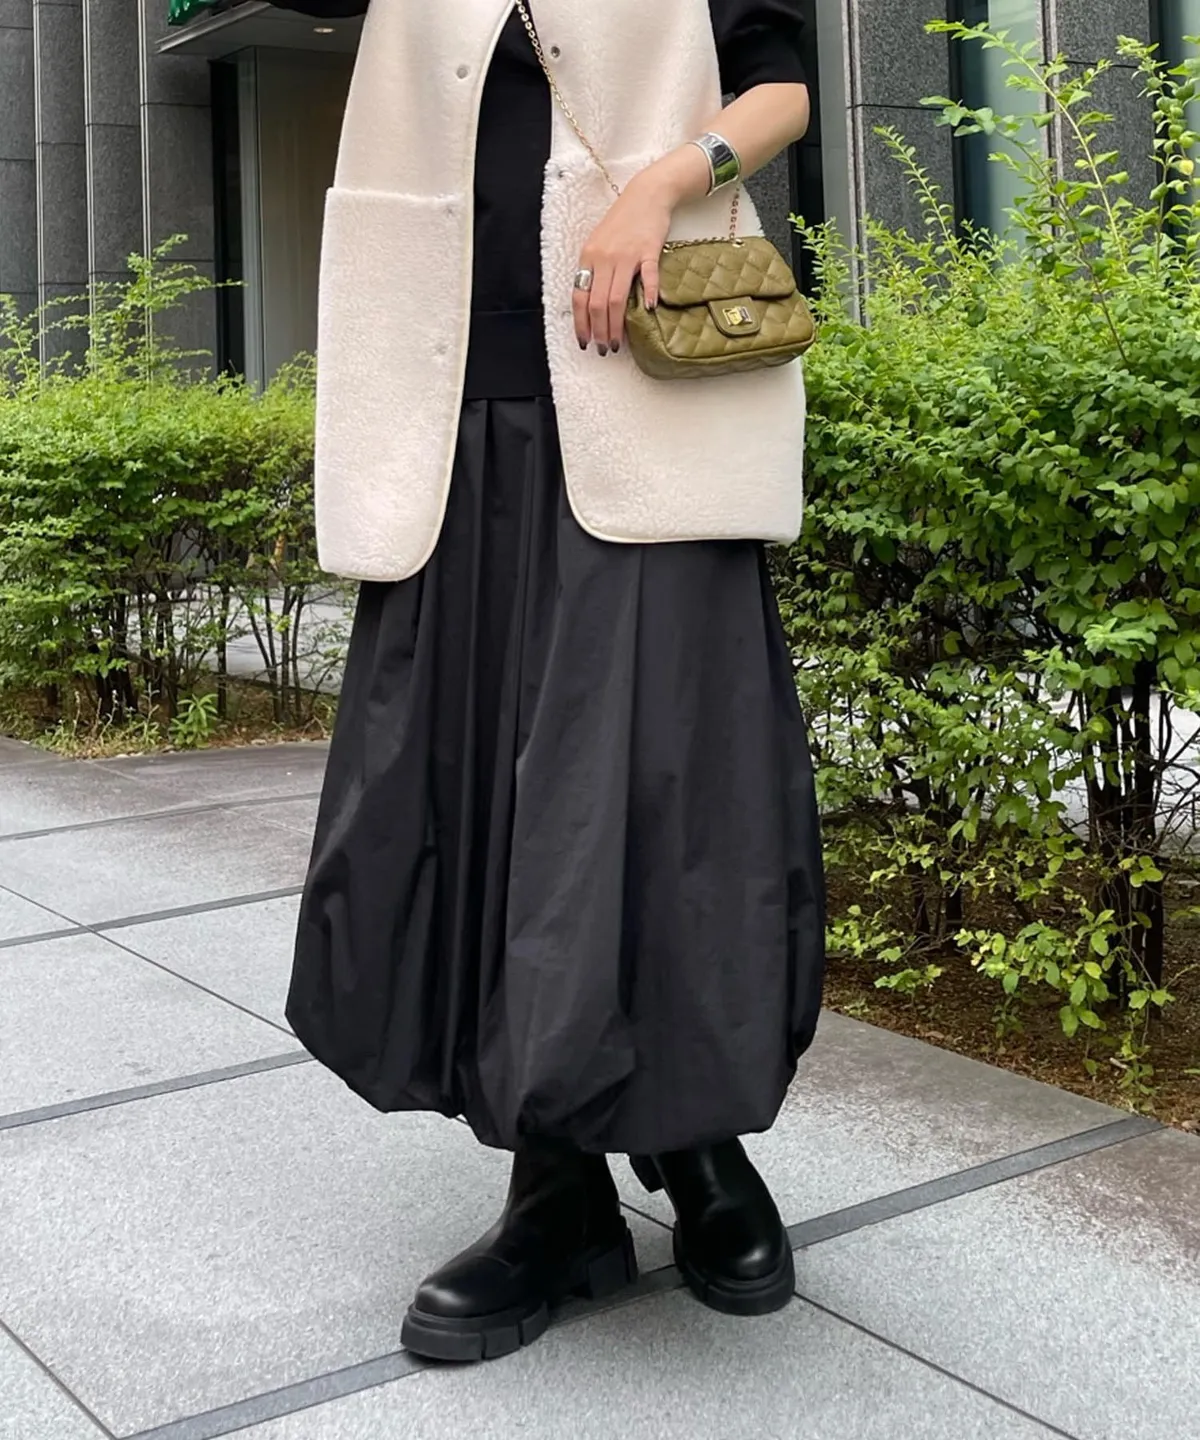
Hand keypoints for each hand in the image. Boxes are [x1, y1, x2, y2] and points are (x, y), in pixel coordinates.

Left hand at [573, 174, 671, 355]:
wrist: (647, 194)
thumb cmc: (623, 221)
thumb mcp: (599, 244)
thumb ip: (595, 271)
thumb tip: (592, 304)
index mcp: (589, 257)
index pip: (579, 298)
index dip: (581, 323)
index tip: (585, 342)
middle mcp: (604, 258)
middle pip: (597, 303)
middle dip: (599, 331)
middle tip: (605, 348)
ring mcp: (626, 255)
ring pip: (616, 298)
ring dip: (616, 325)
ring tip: (618, 343)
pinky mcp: (649, 251)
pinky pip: (647, 276)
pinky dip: (648, 294)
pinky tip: (648, 310)